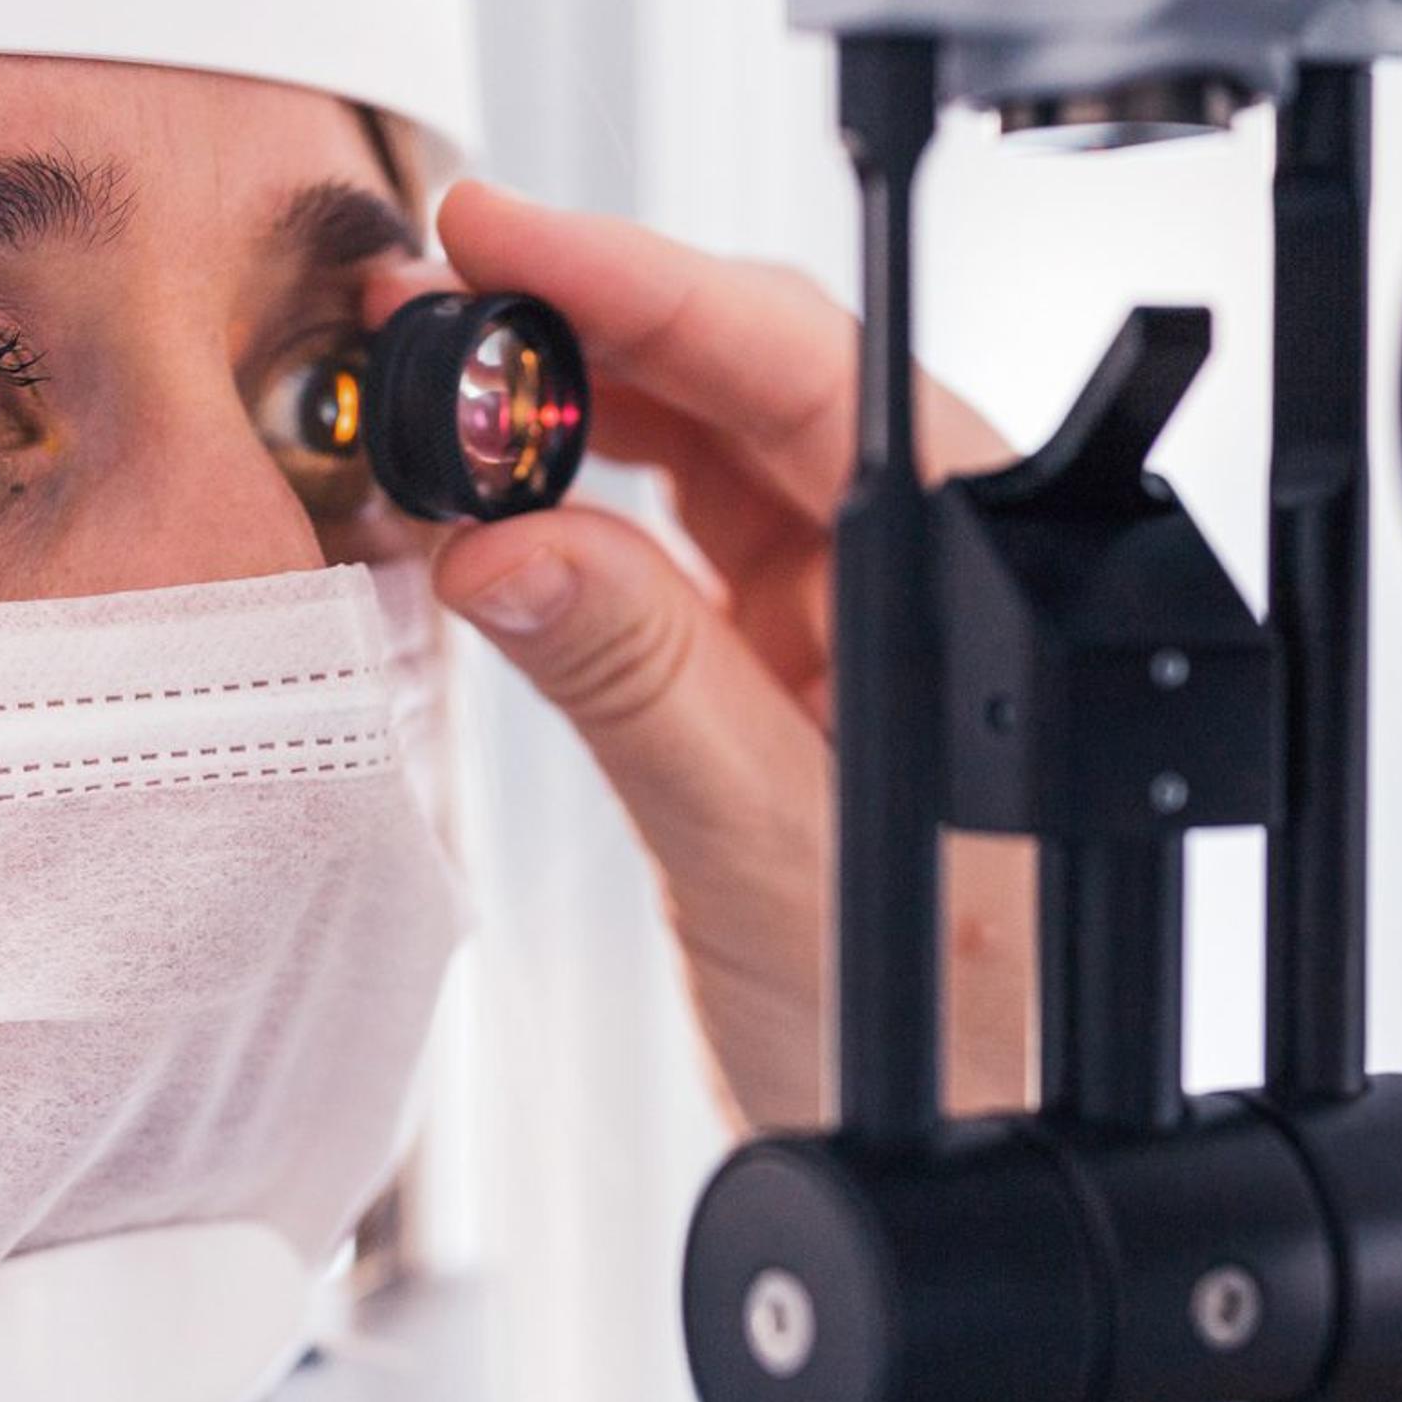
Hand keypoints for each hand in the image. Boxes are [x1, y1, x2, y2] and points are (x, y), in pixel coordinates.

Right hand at [371, 181, 1031, 1132]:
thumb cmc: (943, 1051)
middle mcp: (920, 579)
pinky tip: (485, 512)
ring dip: (568, 419)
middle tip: (430, 298)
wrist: (949, 1166)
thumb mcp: (770, 863)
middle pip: (747, 384)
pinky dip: (568, 523)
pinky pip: (666, 554)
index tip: (506, 236)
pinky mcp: (779, 675)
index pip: (804, 373)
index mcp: (971, 584)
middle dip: (584, 328)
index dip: (644, 283)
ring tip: (437, 391)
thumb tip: (507, 545)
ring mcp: (847, 621)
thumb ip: (644, 691)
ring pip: (699, 458)